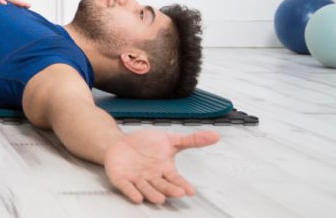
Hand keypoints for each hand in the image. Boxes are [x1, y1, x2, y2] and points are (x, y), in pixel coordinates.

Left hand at [103, 129, 219, 203]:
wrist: (120, 143)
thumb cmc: (146, 144)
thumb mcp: (169, 139)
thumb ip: (192, 140)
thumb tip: (215, 136)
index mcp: (165, 169)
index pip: (176, 179)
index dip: (183, 185)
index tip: (190, 191)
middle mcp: (153, 177)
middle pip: (163, 186)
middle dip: (170, 190)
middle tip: (178, 193)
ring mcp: (137, 179)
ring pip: (146, 189)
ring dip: (153, 194)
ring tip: (160, 199)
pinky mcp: (122, 179)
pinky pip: (128, 187)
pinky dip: (132, 192)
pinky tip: (137, 197)